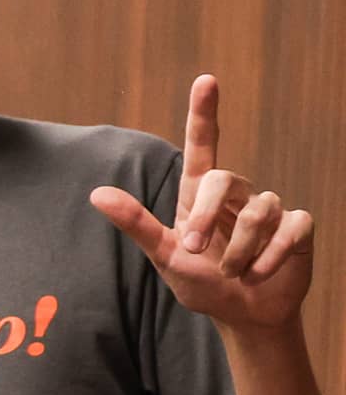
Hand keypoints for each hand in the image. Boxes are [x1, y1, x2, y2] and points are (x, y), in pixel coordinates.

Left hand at [90, 75, 313, 334]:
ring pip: (258, 212)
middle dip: (206, 218)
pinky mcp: (297, 226)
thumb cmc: (201, 283)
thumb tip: (96, 194)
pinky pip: (289, 229)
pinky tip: (260, 273)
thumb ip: (136, 223)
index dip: (204, 113)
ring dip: (239, 253)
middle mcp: (236, 195)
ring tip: (233, 273)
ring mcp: (270, 208)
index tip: (205, 80)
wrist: (244, 315)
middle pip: (224, 179)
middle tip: (193, 251)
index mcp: (199, 195)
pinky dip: (269, 259)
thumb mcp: (164, 256)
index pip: (203, 146)